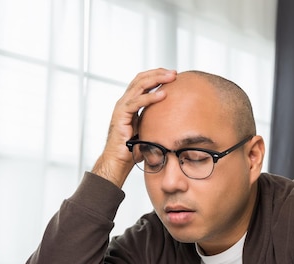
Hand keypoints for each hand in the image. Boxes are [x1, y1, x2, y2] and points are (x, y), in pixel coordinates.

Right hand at [92, 68, 177, 187]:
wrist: (118, 160)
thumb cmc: (133, 148)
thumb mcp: (148, 128)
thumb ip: (155, 118)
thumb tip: (175, 117)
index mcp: (131, 102)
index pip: (143, 81)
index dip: (157, 75)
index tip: (173, 75)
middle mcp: (125, 102)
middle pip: (141, 79)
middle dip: (158, 73)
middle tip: (174, 73)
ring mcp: (121, 107)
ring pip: (138, 86)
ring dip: (156, 79)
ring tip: (171, 78)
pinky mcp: (120, 116)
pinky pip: (136, 102)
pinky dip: (150, 97)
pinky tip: (163, 95)